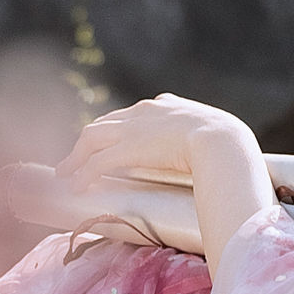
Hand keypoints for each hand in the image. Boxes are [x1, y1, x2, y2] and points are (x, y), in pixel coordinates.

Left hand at [38, 95, 273, 270]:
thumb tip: (224, 160)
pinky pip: (96, 162)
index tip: (110, 142)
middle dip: (88, 142)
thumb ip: (209, 140)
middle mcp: (143, 113)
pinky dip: (82, 173)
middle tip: (76, 159)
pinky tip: (75, 186)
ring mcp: (133, 129)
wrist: (222, 140)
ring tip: (66, 174)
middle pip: (104, 125)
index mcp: (164, 107)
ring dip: (76, 158)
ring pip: (92, 140)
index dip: (116, 129)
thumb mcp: (216, 131)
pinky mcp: (127, 148)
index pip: (129, 115)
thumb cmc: (228, 141)